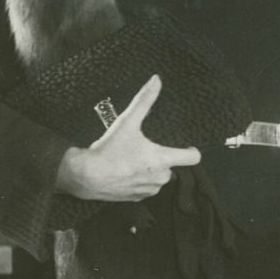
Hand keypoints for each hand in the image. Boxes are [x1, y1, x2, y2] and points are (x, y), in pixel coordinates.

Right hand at [54, 74, 202, 201]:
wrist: (85, 176)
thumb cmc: (109, 150)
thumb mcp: (127, 122)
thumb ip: (144, 100)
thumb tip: (156, 80)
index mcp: (163, 159)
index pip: (193, 158)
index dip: (191, 151)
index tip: (186, 146)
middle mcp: (160, 177)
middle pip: (173, 166)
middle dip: (162, 159)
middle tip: (146, 151)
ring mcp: (149, 190)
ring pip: (158, 178)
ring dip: (151, 171)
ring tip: (133, 161)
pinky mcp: (137, 198)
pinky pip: (146, 189)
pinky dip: (140, 181)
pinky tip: (126, 173)